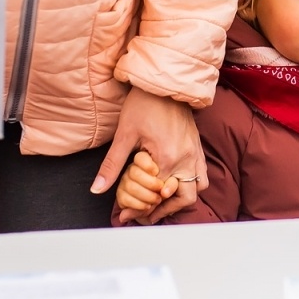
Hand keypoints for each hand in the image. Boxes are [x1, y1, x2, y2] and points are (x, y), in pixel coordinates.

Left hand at [92, 86, 203, 222]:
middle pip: (184, 199)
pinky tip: (173, 182)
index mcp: (168, 159)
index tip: (125, 216)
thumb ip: (112, 166)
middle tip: (145, 216)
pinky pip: (201, 174)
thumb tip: (97, 189)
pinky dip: (190, 184)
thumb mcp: (124, 136)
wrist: (163, 82)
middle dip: (165, 211)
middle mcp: (186, 159)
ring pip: (197, 188)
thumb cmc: (143, 104)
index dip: (140, 210)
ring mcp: (195, 153)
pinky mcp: (197, 147)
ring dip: (181, 199)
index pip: (157, 196)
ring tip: (161, 202)